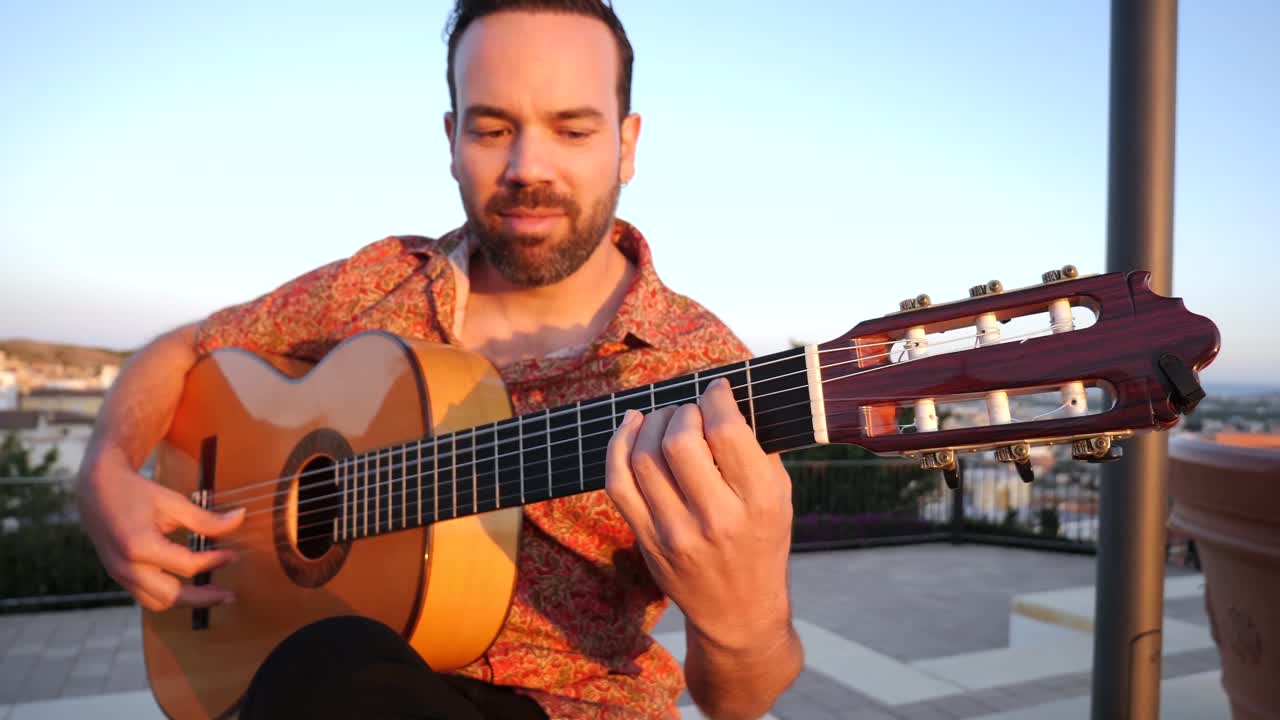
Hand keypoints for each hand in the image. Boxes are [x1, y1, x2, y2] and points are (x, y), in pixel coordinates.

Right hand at [78, 448, 243, 610]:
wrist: (97, 490)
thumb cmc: (137, 493)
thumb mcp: (173, 502)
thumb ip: (206, 519)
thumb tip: (240, 517)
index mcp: (140, 546)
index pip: (187, 565)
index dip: (215, 561)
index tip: (234, 555)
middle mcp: (126, 567)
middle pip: (172, 596)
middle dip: (204, 598)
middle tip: (230, 594)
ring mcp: (119, 575)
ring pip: (158, 603)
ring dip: (187, 602)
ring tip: (213, 595)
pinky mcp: (118, 576)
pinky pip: (146, 597)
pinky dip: (170, 597)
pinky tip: (190, 588)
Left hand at [605, 377, 794, 650]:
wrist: (738, 610)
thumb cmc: (761, 541)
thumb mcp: (779, 496)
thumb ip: (756, 448)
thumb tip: (722, 394)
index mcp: (759, 501)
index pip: (726, 430)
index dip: (715, 397)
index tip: (715, 390)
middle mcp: (717, 518)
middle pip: (680, 441)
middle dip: (682, 411)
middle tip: (690, 411)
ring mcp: (676, 533)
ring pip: (644, 457)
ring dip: (653, 423)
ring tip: (666, 418)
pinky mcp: (647, 541)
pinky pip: (618, 482)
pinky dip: (619, 445)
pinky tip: (632, 426)